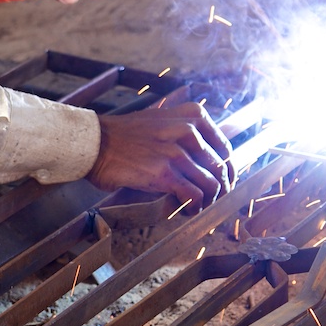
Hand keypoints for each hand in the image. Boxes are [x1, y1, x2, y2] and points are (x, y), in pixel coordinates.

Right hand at [86, 103, 235, 208]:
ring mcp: (176, 152)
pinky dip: (194, 207)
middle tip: (212, 200)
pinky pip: (194, 196)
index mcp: (192, 115)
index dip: (228, 170)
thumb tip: (208, 156)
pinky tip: (188, 210)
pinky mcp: (164, 173)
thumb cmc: (125, 134)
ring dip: (208, 201)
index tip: (224, 182)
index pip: (225, 148)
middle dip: (221, 189)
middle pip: (221, 168)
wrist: (96, 142)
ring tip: (198, 206)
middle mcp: (188, 131)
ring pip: (211, 184)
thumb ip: (186, 131)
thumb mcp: (162, 120)